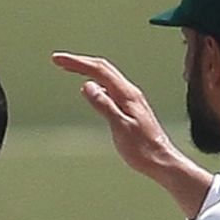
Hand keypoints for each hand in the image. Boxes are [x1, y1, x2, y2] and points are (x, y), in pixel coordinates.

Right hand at [50, 52, 212, 217]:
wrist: (161, 160)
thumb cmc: (142, 148)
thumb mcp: (119, 126)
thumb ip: (104, 105)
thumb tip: (87, 85)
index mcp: (127, 94)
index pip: (99, 70)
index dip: (77, 62)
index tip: (58, 59)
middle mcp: (130, 93)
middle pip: (103, 68)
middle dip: (80, 62)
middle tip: (59, 60)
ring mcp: (130, 100)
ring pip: (106, 77)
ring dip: (87, 69)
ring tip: (69, 68)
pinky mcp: (129, 108)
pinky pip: (109, 88)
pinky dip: (95, 82)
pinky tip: (90, 88)